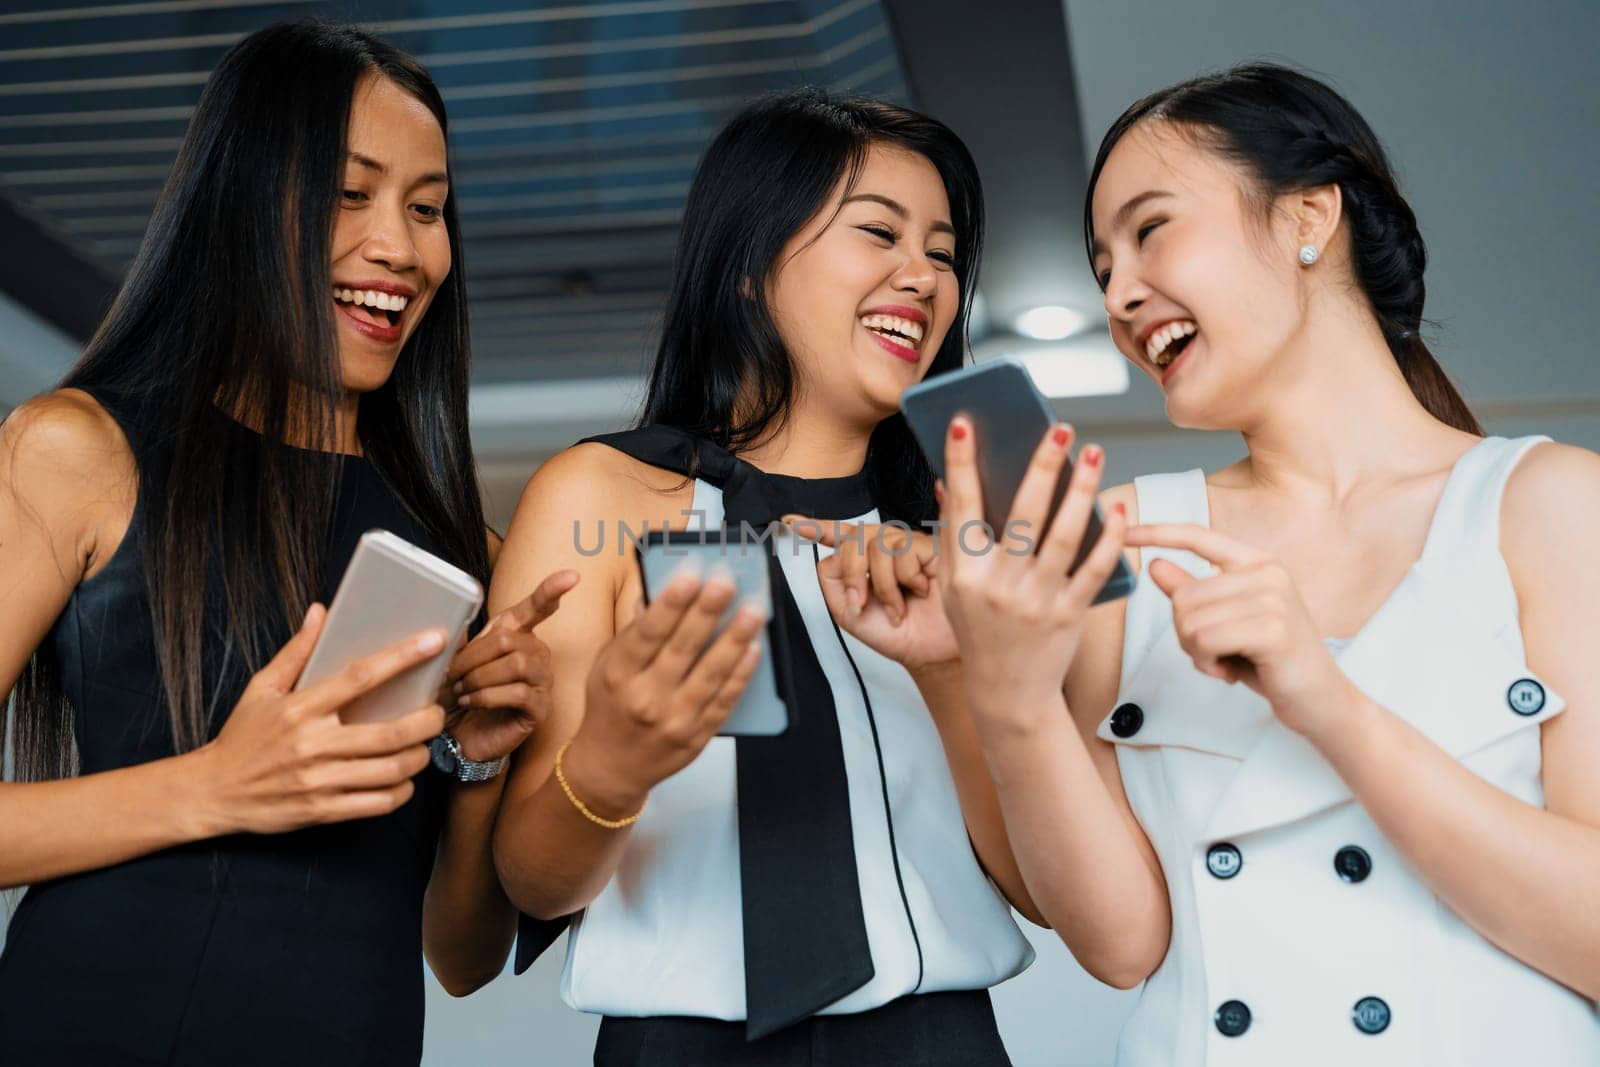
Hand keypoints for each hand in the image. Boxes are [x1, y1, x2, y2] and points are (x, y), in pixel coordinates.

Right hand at [196, 604, 448, 834]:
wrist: (212, 792)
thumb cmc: (242, 737)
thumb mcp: (262, 688)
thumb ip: (296, 651)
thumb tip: (320, 611)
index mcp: (300, 708)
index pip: (360, 676)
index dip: (402, 657)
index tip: (433, 641)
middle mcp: (313, 744)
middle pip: (389, 733)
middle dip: (427, 722)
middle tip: (436, 713)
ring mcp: (319, 780)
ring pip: (390, 770)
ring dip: (419, 757)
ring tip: (423, 745)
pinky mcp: (322, 811)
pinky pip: (377, 803)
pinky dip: (401, 790)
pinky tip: (403, 778)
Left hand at [443, 569, 578, 763]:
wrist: (458, 739)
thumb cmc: (458, 696)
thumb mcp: (453, 663)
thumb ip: (460, 640)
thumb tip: (453, 620)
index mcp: (517, 636)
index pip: (536, 608)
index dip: (551, 591)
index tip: (571, 576)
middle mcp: (536, 654)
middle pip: (510, 639)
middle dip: (473, 657)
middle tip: (451, 675)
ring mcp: (542, 681)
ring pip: (517, 664)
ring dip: (479, 677)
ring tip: (461, 690)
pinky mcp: (540, 708)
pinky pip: (518, 693)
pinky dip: (487, 696)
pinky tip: (471, 703)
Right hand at [562, 571, 765, 816]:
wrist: (609, 767)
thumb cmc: (609, 708)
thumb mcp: (606, 666)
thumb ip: (633, 632)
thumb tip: (659, 592)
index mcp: (619, 673)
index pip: (648, 632)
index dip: (671, 603)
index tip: (691, 574)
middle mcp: (645, 697)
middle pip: (682, 649)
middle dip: (707, 611)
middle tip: (728, 582)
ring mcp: (673, 719)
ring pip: (710, 674)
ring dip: (735, 639)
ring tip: (754, 610)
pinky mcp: (696, 736)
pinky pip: (724, 701)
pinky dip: (741, 675)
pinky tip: (754, 650)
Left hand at [789, 516, 955, 670]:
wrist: (926, 652)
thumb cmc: (893, 634)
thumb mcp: (848, 612)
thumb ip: (832, 581)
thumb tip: (832, 553)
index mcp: (864, 562)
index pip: (840, 537)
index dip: (818, 527)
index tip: (791, 522)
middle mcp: (885, 548)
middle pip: (854, 538)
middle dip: (853, 574)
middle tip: (860, 604)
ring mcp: (907, 545)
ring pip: (878, 545)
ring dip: (884, 586)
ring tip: (897, 609)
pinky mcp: (930, 547)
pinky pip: (904, 551)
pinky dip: (907, 580)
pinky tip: (920, 592)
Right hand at [937, 417, 1128, 724]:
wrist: (1008, 692)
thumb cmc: (979, 631)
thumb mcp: (953, 587)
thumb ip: (953, 537)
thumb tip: (949, 482)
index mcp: (963, 573)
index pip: (961, 507)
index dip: (961, 462)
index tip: (966, 423)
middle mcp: (998, 585)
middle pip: (1022, 515)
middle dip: (1041, 466)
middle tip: (1060, 429)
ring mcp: (1036, 600)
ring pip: (1064, 536)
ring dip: (1081, 491)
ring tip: (1093, 454)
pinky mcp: (1070, 614)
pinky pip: (1094, 569)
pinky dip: (1109, 539)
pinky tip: (1119, 510)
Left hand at [1123, 524, 1353, 736]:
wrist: (1320, 700)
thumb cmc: (1271, 661)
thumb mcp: (1226, 622)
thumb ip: (1193, 592)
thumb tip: (1155, 565)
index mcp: (1256, 562)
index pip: (1198, 536)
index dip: (1157, 533)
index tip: (1123, 531)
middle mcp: (1266, 572)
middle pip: (1183, 595)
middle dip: (1186, 634)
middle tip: (1216, 653)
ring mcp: (1272, 598)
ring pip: (1188, 620)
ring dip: (1197, 653)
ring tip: (1228, 661)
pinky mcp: (1271, 629)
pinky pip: (1204, 640)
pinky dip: (1208, 663)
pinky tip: (1232, 672)